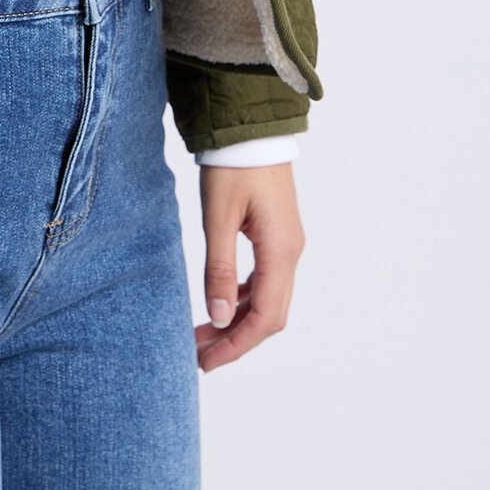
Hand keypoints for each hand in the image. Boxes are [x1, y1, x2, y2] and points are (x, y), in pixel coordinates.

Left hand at [194, 161, 304, 370]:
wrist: (251, 127)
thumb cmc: (233, 166)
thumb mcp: (219, 216)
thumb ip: (219, 268)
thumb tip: (218, 317)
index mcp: (281, 252)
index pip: (265, 317)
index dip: (237, 345)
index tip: (208, 362)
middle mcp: (290, 253)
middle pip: (269, 314)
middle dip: (236, 339)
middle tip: (199, 356)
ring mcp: (286, 244)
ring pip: (267, 298)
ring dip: (237, 320)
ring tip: (202, 334)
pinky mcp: (276, 235)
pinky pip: (264, 279)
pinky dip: (242, 297)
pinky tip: (220, 302)